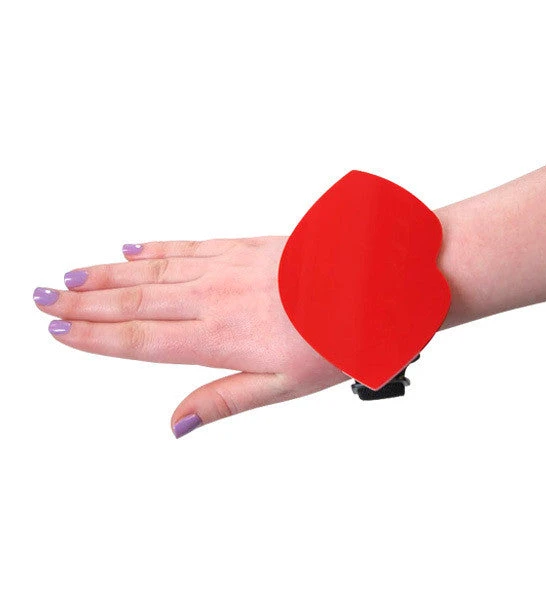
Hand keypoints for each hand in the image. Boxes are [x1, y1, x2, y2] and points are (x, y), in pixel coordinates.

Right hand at [33, 236, 348, 435]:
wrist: (376, 283)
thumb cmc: (338, 337)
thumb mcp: (286, 387)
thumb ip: (226, 400)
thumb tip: (177, 424)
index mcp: (222, 338)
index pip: (143, 339)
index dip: (97, 337)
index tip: (61, 332)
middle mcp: (216, 298)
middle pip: (136, 301)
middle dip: (86, 303)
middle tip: (45, 299)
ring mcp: (228, 267)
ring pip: (155, 270)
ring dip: (109, 274)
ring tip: (74, 276)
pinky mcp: (245, 246)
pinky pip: (189, 245)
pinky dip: (157, 247)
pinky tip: (134, 247)